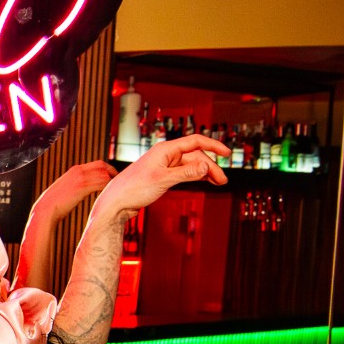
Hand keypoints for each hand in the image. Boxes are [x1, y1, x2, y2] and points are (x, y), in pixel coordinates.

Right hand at [31, 160, 117, 220]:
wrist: (45, 209)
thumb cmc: (53, 204)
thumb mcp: (64, 190)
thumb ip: (73, 186)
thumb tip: (79, 191)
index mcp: (74, 170)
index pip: (96, 164)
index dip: (107, 169)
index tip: (113, 176)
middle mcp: (78, 171)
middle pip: (102, 165)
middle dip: (113, 171)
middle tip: (119, 181)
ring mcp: (80, 178)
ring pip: (103, 174)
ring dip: (112, 180)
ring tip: (118, 188)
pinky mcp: (82, 187)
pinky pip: (101, 183)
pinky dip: (108, 186)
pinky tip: (111, 194)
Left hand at [92, 135, 229, 219]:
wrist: (116, 201)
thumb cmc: (134, 188)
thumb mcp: (163, 180)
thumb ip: (185, 173)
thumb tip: (205, 166)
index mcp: (165, 149)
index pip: (195, 141)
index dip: (213, 145)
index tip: (227, 153)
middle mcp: (166, 154)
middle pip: (195, 155)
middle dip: (210, 166)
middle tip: (222, 181)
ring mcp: (164, 165)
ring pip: (190, 165)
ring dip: (204, 172)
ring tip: (217, 183)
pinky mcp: (162, 175)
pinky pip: (184, 172)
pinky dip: (194, 176)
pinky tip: (204, 180)